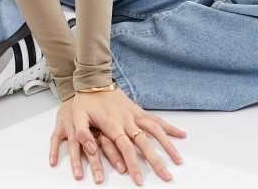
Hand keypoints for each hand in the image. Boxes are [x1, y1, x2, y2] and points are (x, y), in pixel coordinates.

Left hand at [49, 87, 186, 185]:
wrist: (93, 80)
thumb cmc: (85, 100)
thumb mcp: (77, 117)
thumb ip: (82, 133)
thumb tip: (91, 149)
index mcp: (113, 124)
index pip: (125, 148)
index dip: (133, 164)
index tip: (139, 180)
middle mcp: (127, 120)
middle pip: (144, 143)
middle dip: (156, 161)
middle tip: (167, 177)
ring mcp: (134, 114)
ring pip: (155, 130)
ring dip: (168, 145)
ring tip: (179, 160)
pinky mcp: (138, 110)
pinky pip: (156, 119)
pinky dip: (169, 127)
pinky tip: (180, 134)